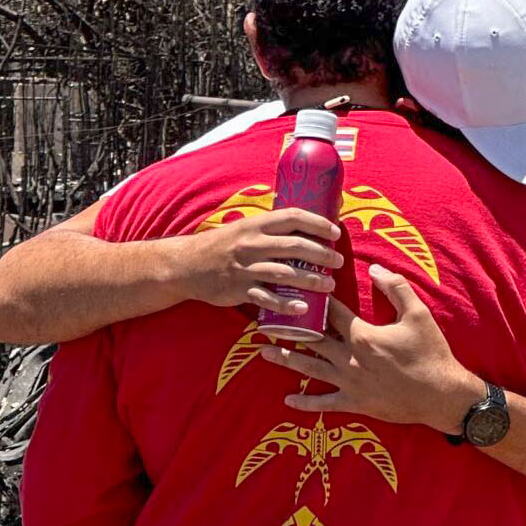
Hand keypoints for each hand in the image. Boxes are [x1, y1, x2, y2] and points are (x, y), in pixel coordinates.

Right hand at [171, 208, 344, 316]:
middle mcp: (252, 244)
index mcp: (256, 224)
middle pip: (295, 246)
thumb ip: (271, 228)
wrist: (187, 264)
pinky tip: (303, 309)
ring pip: (285, 273)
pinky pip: (267, 298)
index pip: (293, 217)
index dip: (317, 223)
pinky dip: (286, 304)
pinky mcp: (239, 289)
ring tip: (329, 286)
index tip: (336, 232)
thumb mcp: (245, 228)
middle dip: (322, 254)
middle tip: (339, 262)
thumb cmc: (223, 245)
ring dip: (311, 280)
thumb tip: (306, 224)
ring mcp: (245, 267)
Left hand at [261, 264, 485, 433]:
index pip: (333, 313)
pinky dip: (305, 402)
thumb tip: (374, 268)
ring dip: (286, 359)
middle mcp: (349, 359)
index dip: (316, 299)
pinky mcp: (355, 403)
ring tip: (263, 352)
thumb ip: (396, 288)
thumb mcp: (418, 315)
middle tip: (264, 321)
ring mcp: (349, 383)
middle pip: (312, 340)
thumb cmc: (431, 353)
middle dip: (288, 329)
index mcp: (362, 335)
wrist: (442, 396)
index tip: (299, 288)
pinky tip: (288, 399)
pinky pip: (324, 403)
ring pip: (310, 368)